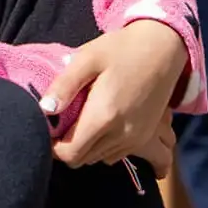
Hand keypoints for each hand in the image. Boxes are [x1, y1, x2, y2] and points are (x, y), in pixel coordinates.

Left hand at [42, 20, 186, 169]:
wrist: (163, 48)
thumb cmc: (122, 49)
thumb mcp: (88, 58)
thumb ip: (64, 85)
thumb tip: (44, 110)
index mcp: (103, 117)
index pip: (70, 154)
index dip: (54, 147)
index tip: (48, 129)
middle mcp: (121, 135)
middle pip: (82, 159)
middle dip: (67, 146)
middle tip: (63, 121)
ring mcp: (135, 139)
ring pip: (98, 158)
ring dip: (85, 146)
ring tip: (81, 119)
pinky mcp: (144, 137)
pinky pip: (114, 154)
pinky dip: (102, 146)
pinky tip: (100, 122)